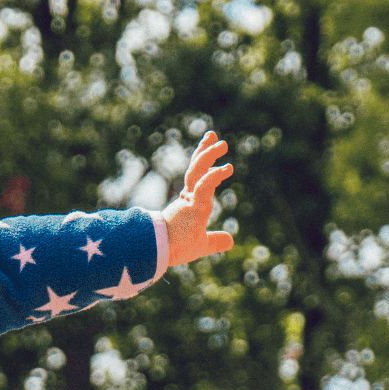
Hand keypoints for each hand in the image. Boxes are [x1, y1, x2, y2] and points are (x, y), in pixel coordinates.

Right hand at [161, 132, 234, 267]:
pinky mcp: (191, 206)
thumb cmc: (175, 250)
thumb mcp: (201, 245)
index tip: (210, 148)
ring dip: (209, 155)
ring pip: (198, 171)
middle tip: (213, 135)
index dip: (204, 162)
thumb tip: (230, 241)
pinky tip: (226, 168)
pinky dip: (214, 176)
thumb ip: (214, 241)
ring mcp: (189, 200)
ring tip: (222, 144)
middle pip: (195, 168)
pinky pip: (204, 186)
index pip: (196, 177)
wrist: (158, 254)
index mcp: (188, 203)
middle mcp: (187, 198)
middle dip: (204, 150)